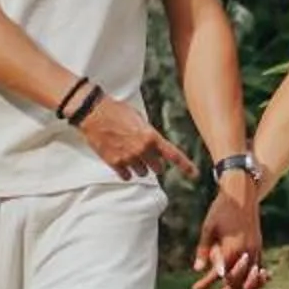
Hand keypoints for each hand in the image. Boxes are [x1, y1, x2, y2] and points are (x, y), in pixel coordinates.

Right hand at [80, 101, 196, 183]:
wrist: (94, 113)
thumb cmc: (117, 111)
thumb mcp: (139, 119)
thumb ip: (149, 134)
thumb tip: (154, 145)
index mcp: (151, 136)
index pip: (173, 154)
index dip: (185, 166)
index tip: (194, 174)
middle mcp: (142, 149)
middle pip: (157, 168)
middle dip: (155, 164)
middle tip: (149, 157)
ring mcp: (128, 158)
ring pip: (142, 173)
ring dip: (140, 168)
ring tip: (132, 156)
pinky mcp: (114, 163)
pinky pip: (127, 176)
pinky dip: (127, 172)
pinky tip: (124, 164)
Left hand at [192, 182, 265, 288]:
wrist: (242, 193)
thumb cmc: (222, 209)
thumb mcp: (208, 228)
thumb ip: (204, 251)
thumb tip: (197, 269)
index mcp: (233, 248)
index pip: (222, 276)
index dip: (208, 284)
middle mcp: (247, 252)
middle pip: (238, 282)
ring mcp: (255, 249)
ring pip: (252, 278)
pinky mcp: (259, 245)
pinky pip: (259, 268)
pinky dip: (254, 279)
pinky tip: (247, 285)